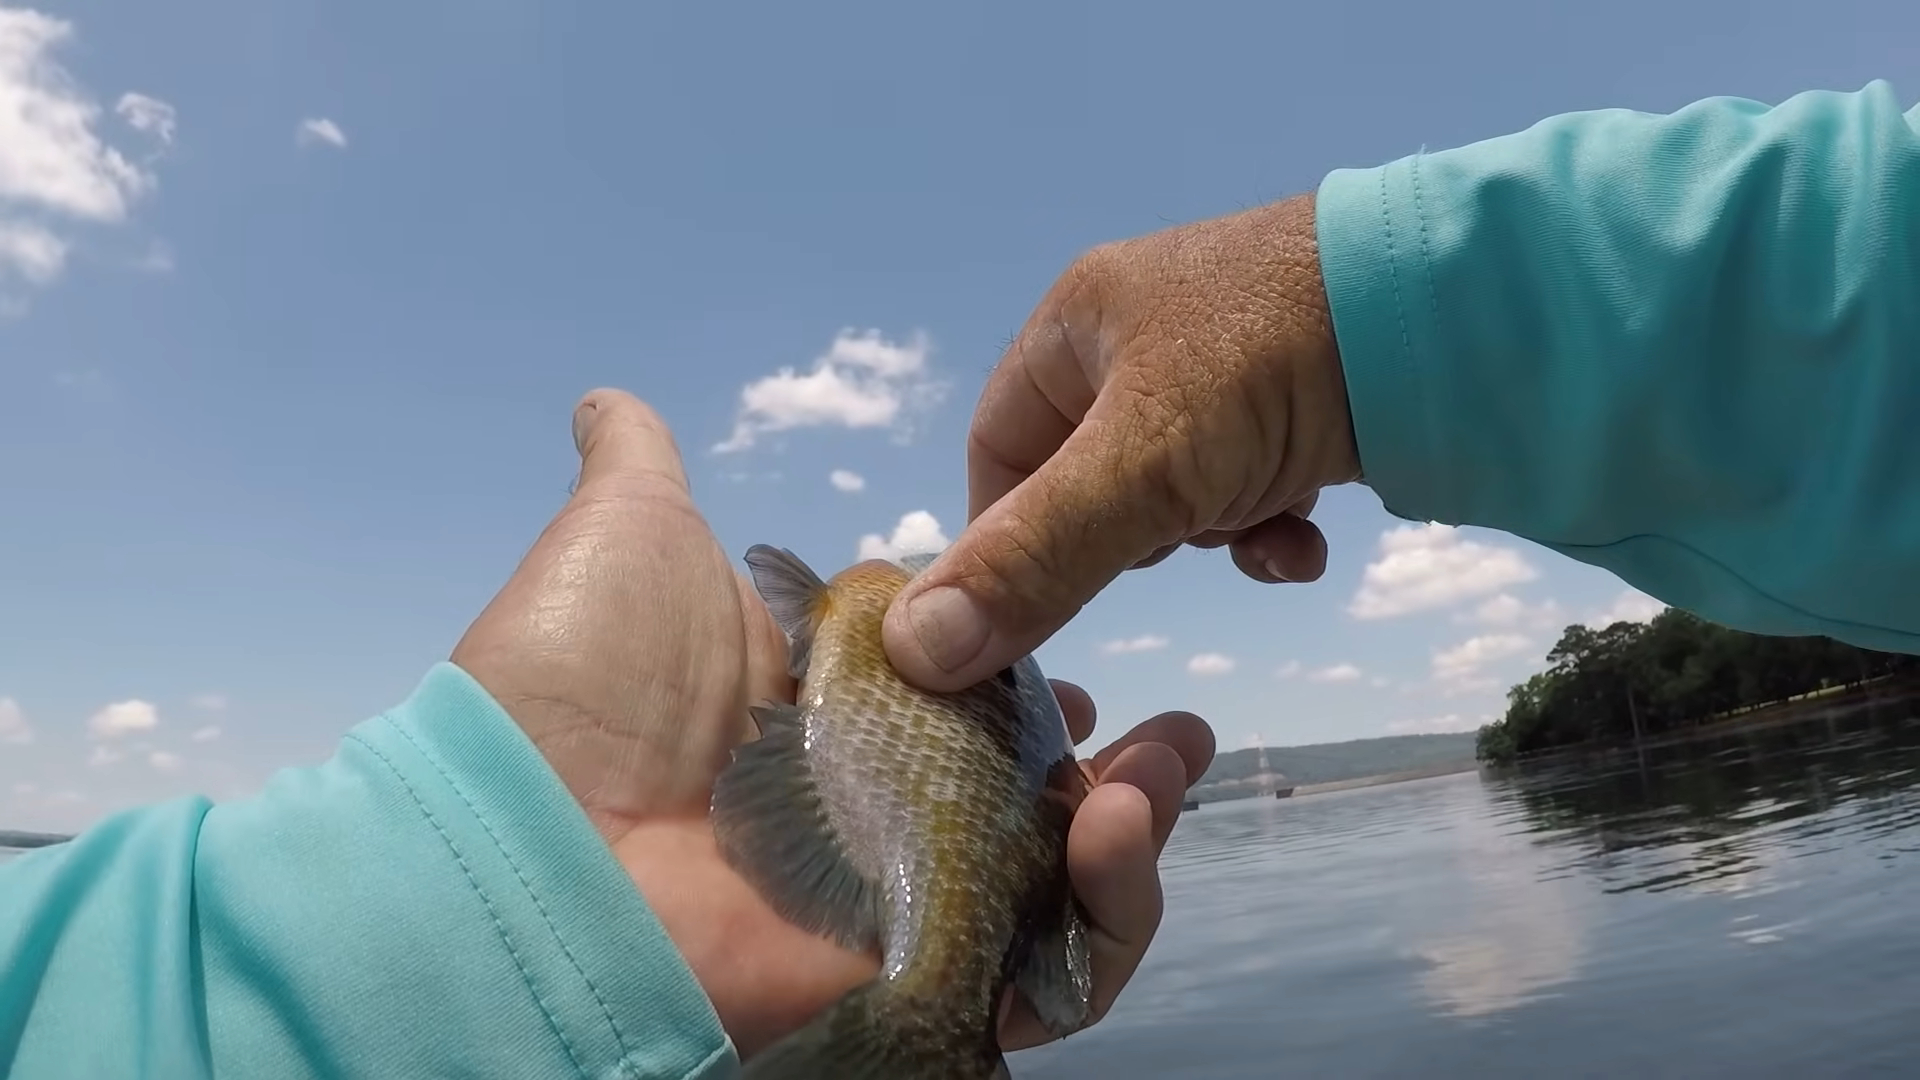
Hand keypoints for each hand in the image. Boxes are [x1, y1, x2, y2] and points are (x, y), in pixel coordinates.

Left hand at [449, 390, 1216, 1058]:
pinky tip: (1115, 833)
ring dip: (1132, 839)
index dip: (1036, 686)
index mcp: (828, 728)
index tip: (1083, 658)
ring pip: (1057, 891)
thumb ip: (644, 469)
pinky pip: (1040, 973)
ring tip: (1153, 779)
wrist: (523, 850)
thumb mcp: (624, 540)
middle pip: (1033, 809)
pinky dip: (1104, 920)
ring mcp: (892, 905)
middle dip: (1123, 776)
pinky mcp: (909, 979)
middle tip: (1172, 736)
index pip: (969, 711)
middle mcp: (868, 821)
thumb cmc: (571, 686)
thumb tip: (606, 400)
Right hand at [881, 194, 1364, 691]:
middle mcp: (1145, 329)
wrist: (1465, 307)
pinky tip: (1303, 537)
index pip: (999, 449)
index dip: (1008, 536)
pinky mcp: (1300, 392)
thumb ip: (1033, 562)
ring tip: (1254, 529)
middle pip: (1090, 478)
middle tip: (1171, 552)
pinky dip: (1268, 523)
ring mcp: (1227, 361)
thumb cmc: (1278, 361)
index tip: (1040, 606)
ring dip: (1212, 533)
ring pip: (1175, 489)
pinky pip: (1250, 480)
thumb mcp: (1143, 472)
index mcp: (1081, 319)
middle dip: (1134, 538)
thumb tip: (915, 653)